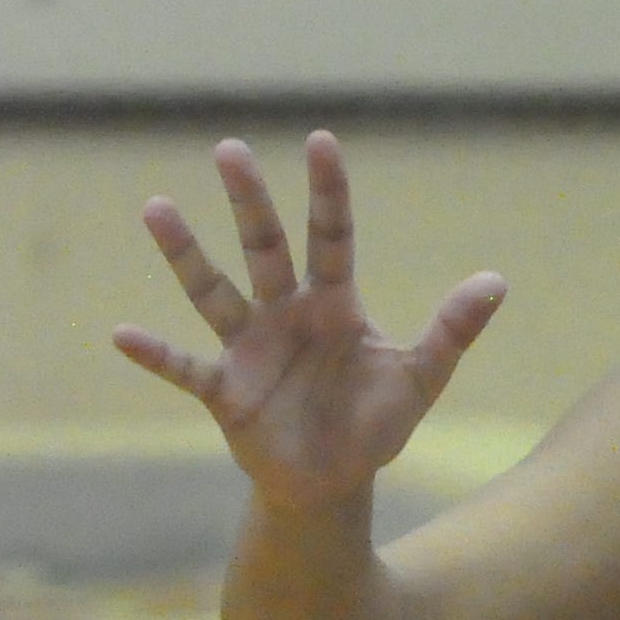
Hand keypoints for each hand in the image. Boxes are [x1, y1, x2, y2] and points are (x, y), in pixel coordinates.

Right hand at [114, 132, 505, 512]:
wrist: (334, 481)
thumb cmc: (374, 422)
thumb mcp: (422, 376)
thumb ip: (453, 329)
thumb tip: (497, 280)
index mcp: (334, 304)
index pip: (331, 236)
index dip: (328, 192)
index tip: (321, 139)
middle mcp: (285, 314)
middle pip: (265, 246)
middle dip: (250, 201)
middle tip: (231, 148)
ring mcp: (250, 348)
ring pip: (213, 291)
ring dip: (185, 254)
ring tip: (157, 206)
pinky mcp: (225, 390)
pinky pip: (185, 366)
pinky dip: (156, 354)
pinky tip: (122, 334)